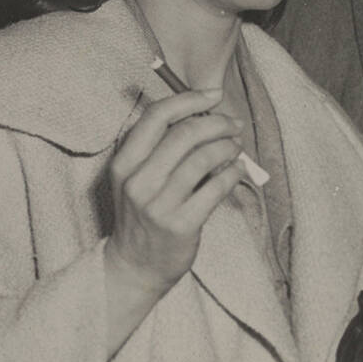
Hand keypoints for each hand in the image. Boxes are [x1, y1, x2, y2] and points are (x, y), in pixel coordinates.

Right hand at [105, 88, 243, 297]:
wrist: (135, 266)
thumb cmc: (144, 214)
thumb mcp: (138, 177)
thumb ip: (160, 147)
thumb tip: (204, 113)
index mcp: (124, 163)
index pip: (157, 116)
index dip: (190, 99)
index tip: (215, 95)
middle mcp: (137, 181)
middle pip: (185, 133)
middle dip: (218, 123)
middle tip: (234, 124)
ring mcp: (158, 205)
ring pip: (203, 158)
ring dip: (228, 146)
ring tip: (236, 147)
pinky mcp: (181, 225)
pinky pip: (216, 188)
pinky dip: (233, 173)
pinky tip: (238, 170)